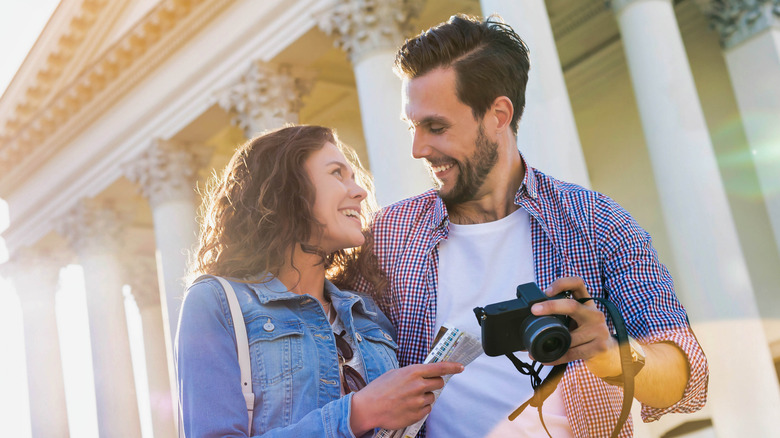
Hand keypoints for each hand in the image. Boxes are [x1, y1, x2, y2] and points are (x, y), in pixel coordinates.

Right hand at [349, 361, 463, 434]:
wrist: (368, 408)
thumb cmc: (379, 389)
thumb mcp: (395, 373)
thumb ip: (412, 373)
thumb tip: (425, 374)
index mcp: (413, 372)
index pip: (440, 367)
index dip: (453, 367)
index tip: (461, 367)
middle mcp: (418, 385)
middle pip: (439, 383)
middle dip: (434, 383)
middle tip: (422, 386)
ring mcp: (418, 401)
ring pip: (432, 397)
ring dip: (424, 397)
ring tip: (408, 398)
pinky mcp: (417, 414)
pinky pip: (427, 409)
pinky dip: (420, 408)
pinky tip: (407, 407)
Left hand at [530, 277, 619, 376]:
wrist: (610, 352)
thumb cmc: (586, 332)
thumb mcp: (577, 319)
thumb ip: (561, 315)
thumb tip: (529, 319)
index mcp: (586, 303)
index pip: (577, 283)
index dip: (561, 283)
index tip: (546, 291)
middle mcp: (594, 313)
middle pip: (572, 306)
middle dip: (551, 307)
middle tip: (535, 310)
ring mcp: (599, 330)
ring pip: (569, 336)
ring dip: (550, 342)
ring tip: (535, 348)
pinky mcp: (599, 347)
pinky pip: (572, 353)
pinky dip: (556, 357)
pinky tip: (545, 358)